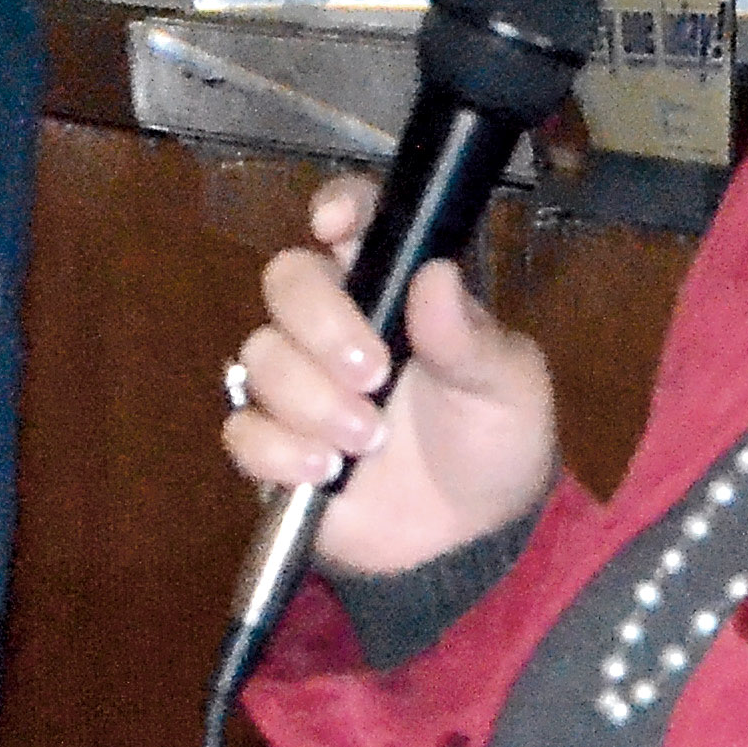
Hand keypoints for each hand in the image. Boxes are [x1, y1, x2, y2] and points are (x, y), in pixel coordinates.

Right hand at [221, 176, 556, 574]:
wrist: (472, 539)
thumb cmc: (494, 440)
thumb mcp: (507, 388)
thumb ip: (470, 338)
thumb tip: (435, 274)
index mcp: (397, 289)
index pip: (356, 221)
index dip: (338, 207)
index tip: (335, 227)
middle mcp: (337, 323)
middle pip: (287, 280)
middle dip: (321, 324)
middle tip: (373, 374)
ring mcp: (298, 384)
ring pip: (260, 355)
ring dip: (312, 400)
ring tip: (368, 441)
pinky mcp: (272, 446)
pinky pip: (241, 429)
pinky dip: (278, 450)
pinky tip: (325, 472)